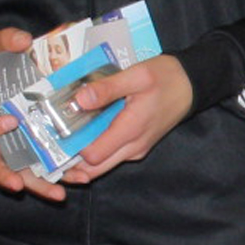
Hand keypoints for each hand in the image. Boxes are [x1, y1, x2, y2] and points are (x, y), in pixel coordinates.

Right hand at [0, 27, 64, 199]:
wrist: (10, 68)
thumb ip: (7, 40)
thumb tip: (22, 40)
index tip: (10, 124)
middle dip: (6, 175)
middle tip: (21, 182)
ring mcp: (14, 145)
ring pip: (19, 172)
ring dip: (37, 185)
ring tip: (59, 194)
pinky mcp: (35, 148)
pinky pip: (43, 167)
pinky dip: (59, 176)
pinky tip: (79, 179)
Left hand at [59, 54, 192, 184]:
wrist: (193, 84)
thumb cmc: (166, 77)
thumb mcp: (137, 75)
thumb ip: (107, 88)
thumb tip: (77, 101)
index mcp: (131, 131)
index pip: (91, 156)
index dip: (70, 148)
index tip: (53, 132)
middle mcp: (133, 148)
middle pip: (93, 169)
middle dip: (71, 161)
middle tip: (51, 141)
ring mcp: (137, 150)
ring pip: (102, 164)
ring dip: (82, 156)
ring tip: (65, 134)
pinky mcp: (138, 146)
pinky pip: (112, 155)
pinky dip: (96, 148)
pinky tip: (86, 130)